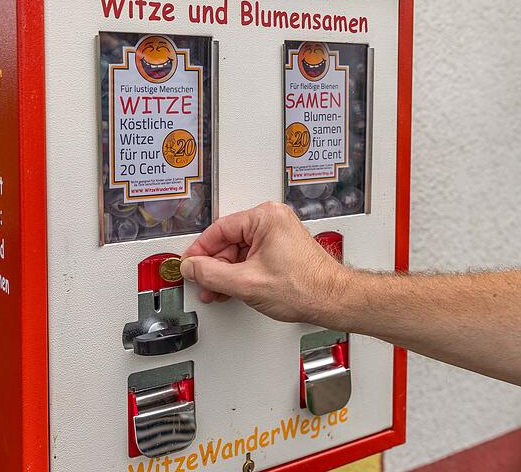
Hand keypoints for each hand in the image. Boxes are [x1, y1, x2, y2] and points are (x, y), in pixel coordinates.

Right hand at [180, 202, 346, 324]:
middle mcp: (273, 220)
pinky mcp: (282, 248)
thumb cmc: (305, 287)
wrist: (333, 301)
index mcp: (265, 217)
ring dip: (225, 273)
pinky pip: (251, 257)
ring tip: (217, 291)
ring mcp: (278, 234)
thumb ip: (211, 274)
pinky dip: (240, 273)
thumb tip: (191, 268)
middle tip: (202, 282)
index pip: (219, 230)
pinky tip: (232, 288)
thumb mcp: (246, 283)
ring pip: (239, 252)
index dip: (199, 251)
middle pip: (228, 241)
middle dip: (213, 266)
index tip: (188, 264)